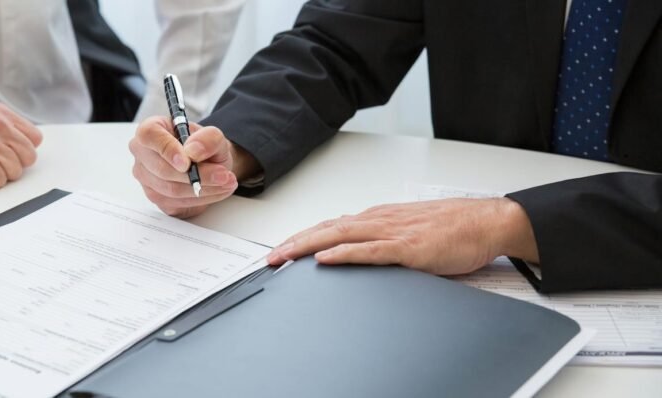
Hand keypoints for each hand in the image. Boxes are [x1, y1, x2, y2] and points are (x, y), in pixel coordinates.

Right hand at [129, 116, 258, 217]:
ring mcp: (146, 179)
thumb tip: (193, 151)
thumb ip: (207, 138)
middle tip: (223, 175)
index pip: (149, 136)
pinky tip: (216, 190)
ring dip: (204, 189)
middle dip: (197, 175)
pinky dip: (201, 199)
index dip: (167, 149)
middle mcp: (143, 154)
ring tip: (226, 182)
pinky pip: (177, 203)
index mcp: (151, 130)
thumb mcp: (214, 136)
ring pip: (172, 190)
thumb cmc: (204, 147)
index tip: (187, 162)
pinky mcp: (157, 198)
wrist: (209, 163)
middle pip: (162, 169)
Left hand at [266, 198, 539, 274]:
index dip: (303, 236)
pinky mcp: (407, 247)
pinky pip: (369, 250)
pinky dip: (343, 253)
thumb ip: (384, 240)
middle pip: (326, 228)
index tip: (281, 249)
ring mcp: (392, 232)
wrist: (487, 222)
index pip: (332, 226)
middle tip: (270, 257)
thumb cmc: (454, 228)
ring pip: (339, 235)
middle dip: (294, 243)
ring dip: (307, 246)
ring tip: (283, 256)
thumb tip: (360, 252)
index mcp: (379, 217)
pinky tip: (325, 258)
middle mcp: (379, 220)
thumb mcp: (410, 232)